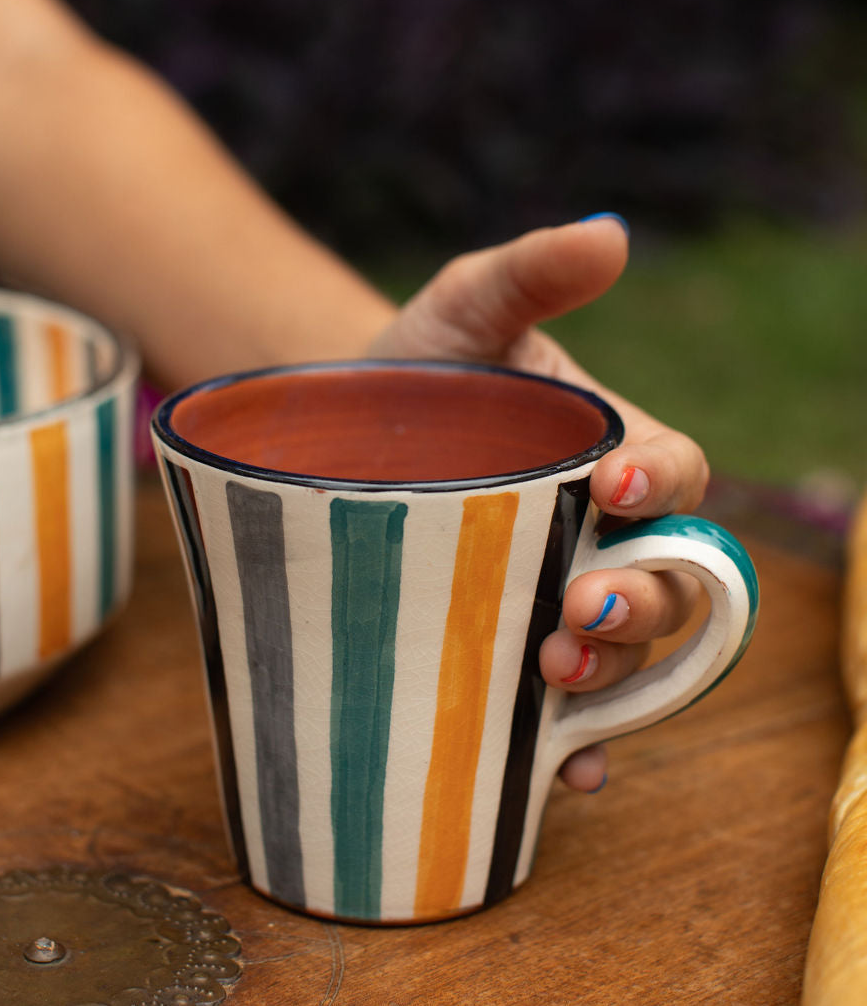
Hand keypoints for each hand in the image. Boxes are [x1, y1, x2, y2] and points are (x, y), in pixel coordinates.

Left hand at [368, 216, 708, 792]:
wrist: (326, 437)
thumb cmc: (415, 365)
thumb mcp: (464, 308)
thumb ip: (529, 272)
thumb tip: (610, 233)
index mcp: (612, 451)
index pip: (678, 475)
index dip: (667, 485)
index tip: (616, 482)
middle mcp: (600, 537)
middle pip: (673, 581)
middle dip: (643, 601)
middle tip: (581, 606)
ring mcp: (555, 603)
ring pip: (632, 658)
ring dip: (612, 675)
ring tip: (556, 674)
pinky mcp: (504, 659)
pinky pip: (565, 718)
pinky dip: (578, 749)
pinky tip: (562, 771)